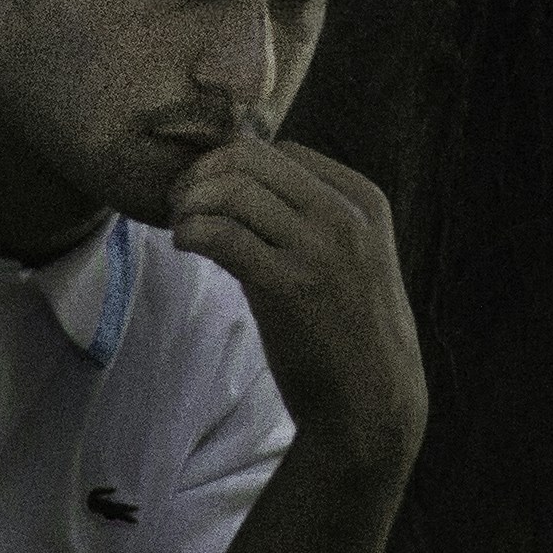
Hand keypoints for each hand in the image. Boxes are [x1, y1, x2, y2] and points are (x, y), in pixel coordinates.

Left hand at [166, 137, 427, 480]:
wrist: (372, 400)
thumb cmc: (351, 330)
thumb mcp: (351, 257)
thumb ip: (311, 217)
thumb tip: (238, 181)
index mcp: (363, 200)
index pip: (281, 151)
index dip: (232, 164)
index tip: (207, 191)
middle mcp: (345, 216)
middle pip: (252, 159)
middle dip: (203, 173)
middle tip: (180, 203)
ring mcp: (321, 250)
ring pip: (235, 190)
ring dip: (191, 202)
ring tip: (181, 227)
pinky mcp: (291, 287)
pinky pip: (224, 235)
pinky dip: (192, 232)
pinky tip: (184, 246)